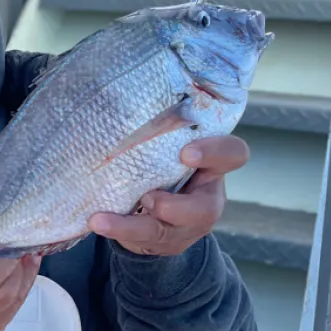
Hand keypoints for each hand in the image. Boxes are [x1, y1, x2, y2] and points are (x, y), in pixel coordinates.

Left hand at [88, 135, 248, 255]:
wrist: (158, 207)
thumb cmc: (162, 162)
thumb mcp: (167, 144)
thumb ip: (158, 128)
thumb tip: (114, 89)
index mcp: (212, 166)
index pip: (233, 154)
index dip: (215, 153)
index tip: (186, 152)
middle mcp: (206, 197)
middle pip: (206, 208)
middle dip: (177, 207)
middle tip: (149, 198)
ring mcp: (186, 225)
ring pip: (168, 230)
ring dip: (134, 224)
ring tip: (104, 220)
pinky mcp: (165, 241)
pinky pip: (143, 240)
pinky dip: (118, 230)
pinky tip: (97, 222)